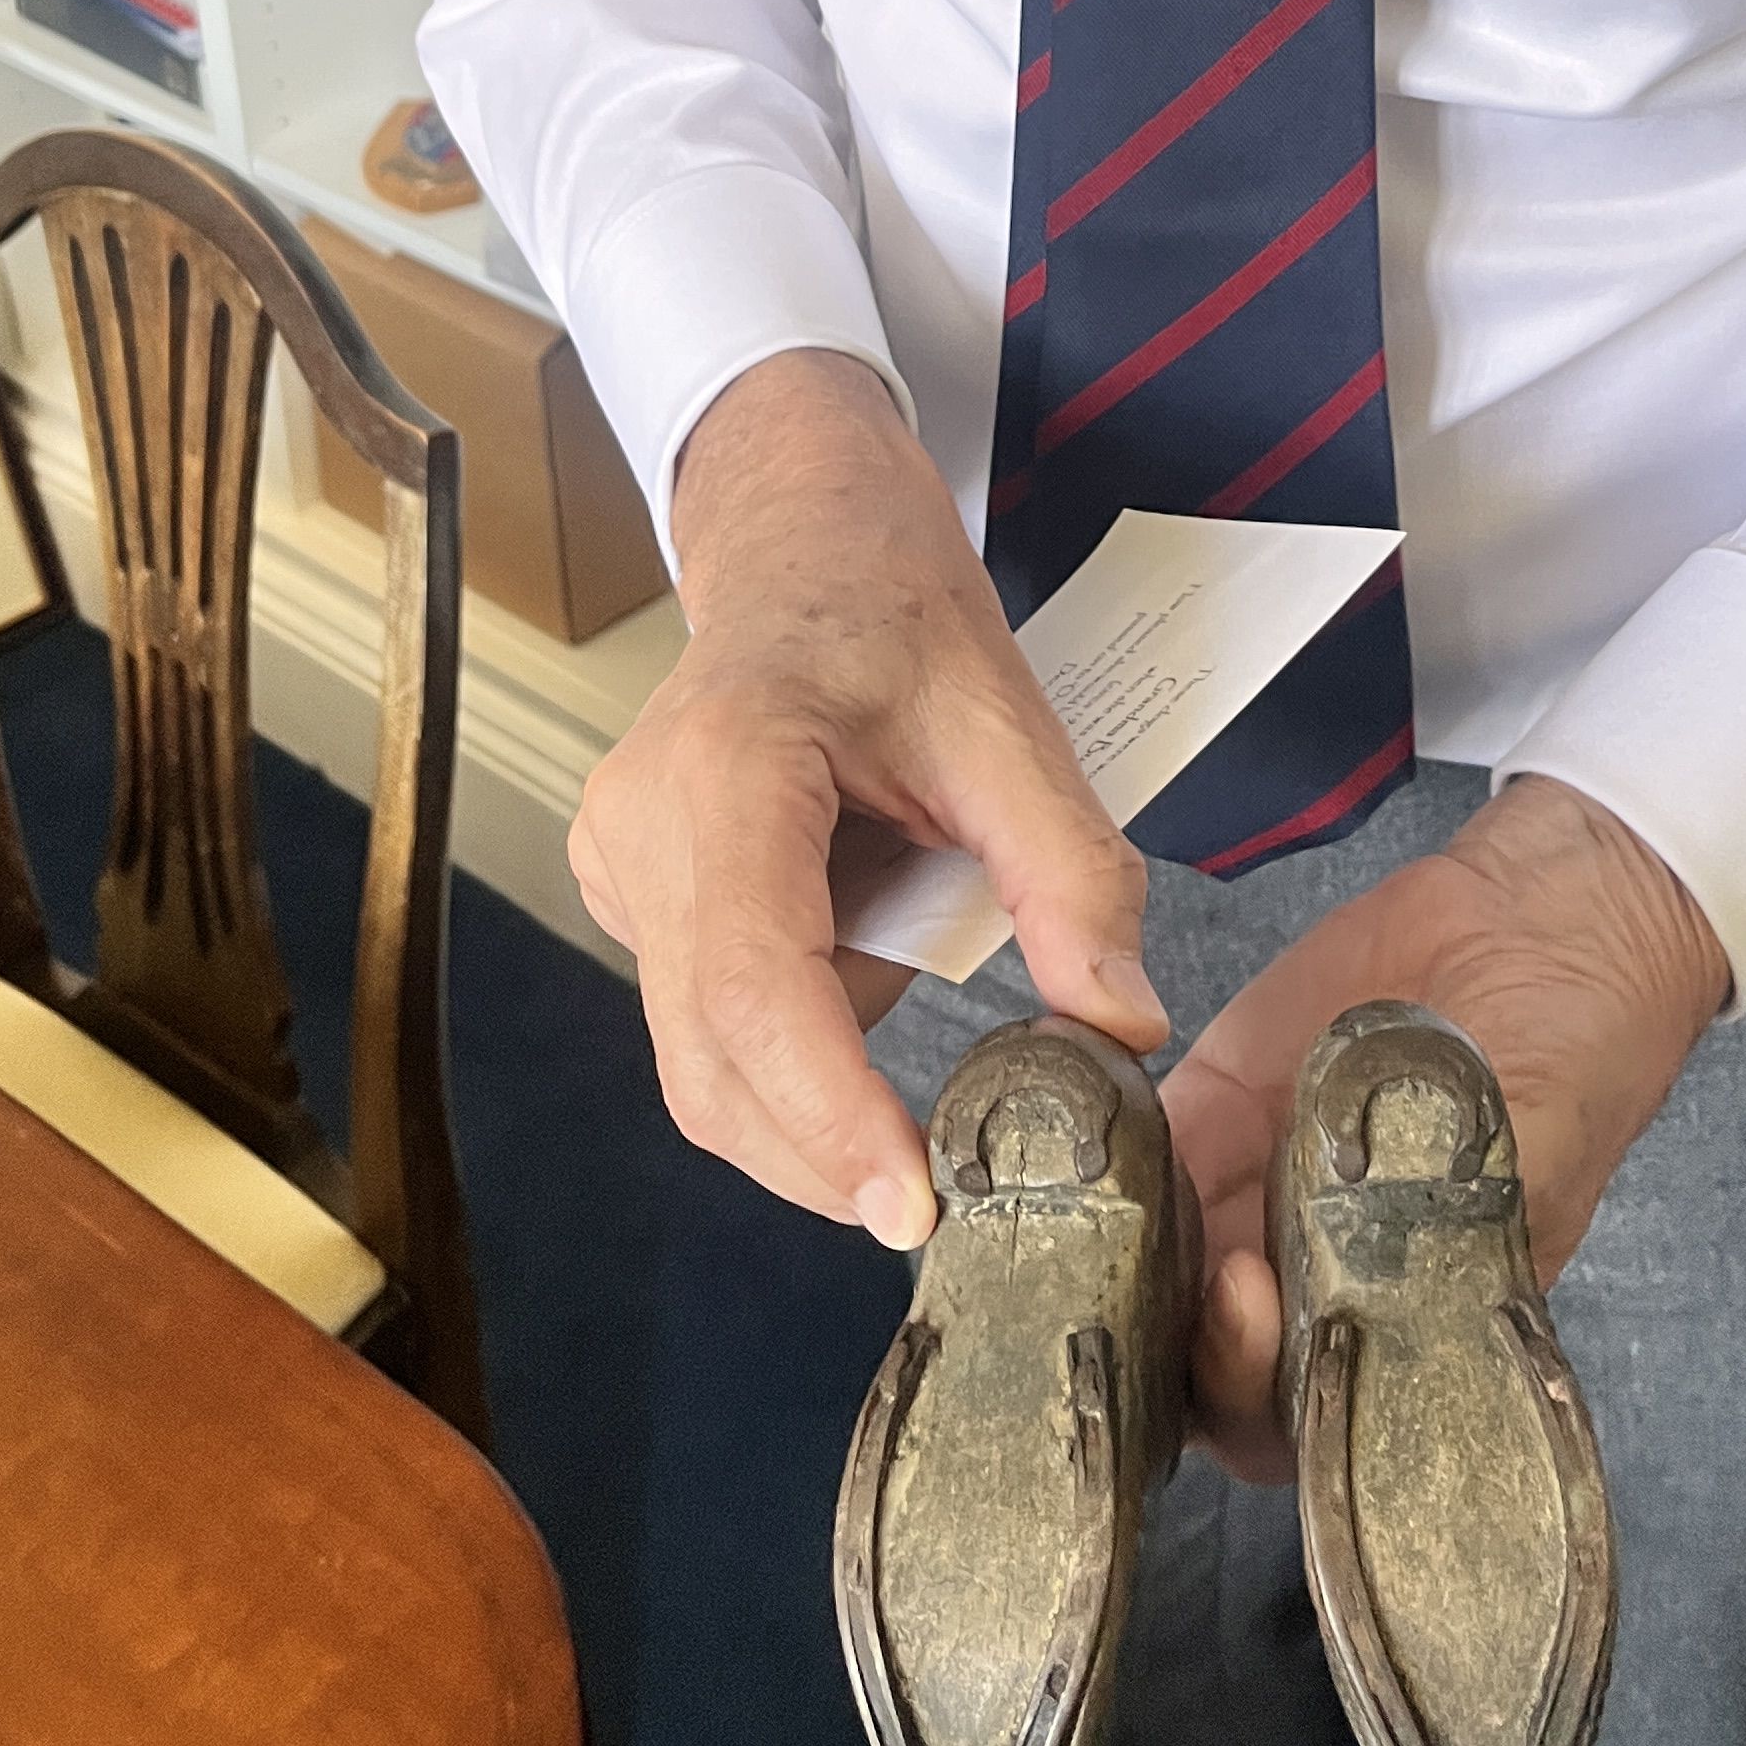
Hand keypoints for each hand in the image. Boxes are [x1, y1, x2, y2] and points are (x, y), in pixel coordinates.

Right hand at [567, 347, 1167, 1245]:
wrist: (803, 536)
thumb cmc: (893, 608)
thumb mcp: (1005, 722)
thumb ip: (1069, 878)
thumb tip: (1126, 1032)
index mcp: (724, 773)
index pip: (754, 990)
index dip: (825, 1117)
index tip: (912, 1208)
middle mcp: (638, 832)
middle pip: (712, 1060)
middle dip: (826, 1149)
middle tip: (948, 1193)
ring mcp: (619, 869)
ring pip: (701, 1059)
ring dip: (816, 1094)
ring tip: (919, 1000)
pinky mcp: (633, 895)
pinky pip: (707, 1018)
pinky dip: (800, 1036)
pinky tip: (870, 945)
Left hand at [1163, 777, 1729, 1477]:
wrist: (1541, 917)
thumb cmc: (1571, 1057)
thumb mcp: (1539, 1159)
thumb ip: (1457, 1229)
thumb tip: (1375, 1289)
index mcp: (1393, 1329)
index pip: (1294, 1414)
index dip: (1252, 1386)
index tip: (1248, 1296)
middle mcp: (1306, 1279)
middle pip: (1195, 1358)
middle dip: (1164, 1328)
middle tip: (1176, 1243)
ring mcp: (1249, 1195)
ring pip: (1150, 1261)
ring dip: (1120, 1243)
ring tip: (1122, 1186)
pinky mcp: (1212, 1108)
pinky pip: (1138, 1148)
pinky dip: (1103, 1146)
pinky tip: (1093, 1120)